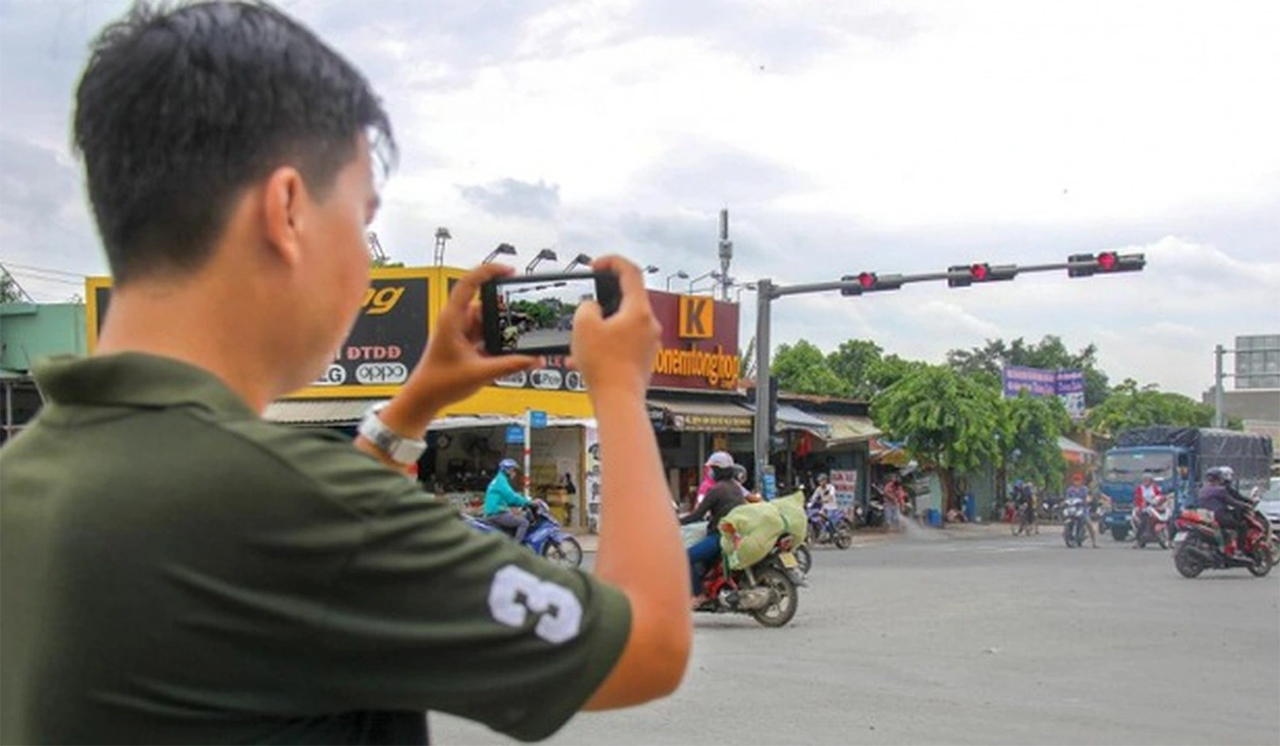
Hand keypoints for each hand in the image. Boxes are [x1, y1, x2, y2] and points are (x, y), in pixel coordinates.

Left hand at [400, 263, 537, 415]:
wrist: (424, 399)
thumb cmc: (438, 383)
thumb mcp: (480, 373)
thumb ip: (510, 365)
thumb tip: (533, 358)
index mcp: (452, 319)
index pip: (470, 282)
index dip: (490, 271)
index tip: (509, 271)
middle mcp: (455, 321)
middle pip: (484, 303)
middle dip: (503, 309)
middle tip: (521, 313)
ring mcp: (459, 331)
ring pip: (486, 320)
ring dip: (501, 327)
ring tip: (516, 335)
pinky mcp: (464, 343)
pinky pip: (485, 333)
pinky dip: (497, 339)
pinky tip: (508, 348)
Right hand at [570, 256, 660, 398]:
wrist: (618, 402)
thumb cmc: (605, 368)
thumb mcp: (583, 326)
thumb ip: (586, 307)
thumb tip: (592, 308)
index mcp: (638, 311)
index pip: (630, 271)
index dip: (612, 261)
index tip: (597, 264)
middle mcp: (649, 324)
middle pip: (626, 300)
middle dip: (602, 303)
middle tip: (586, 311)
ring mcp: (649, 342)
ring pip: (622, 324)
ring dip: (601, 328)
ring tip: (582, 342)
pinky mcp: (644, 359)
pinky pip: (624, 343)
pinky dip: (606, 344)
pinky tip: (588, 358)